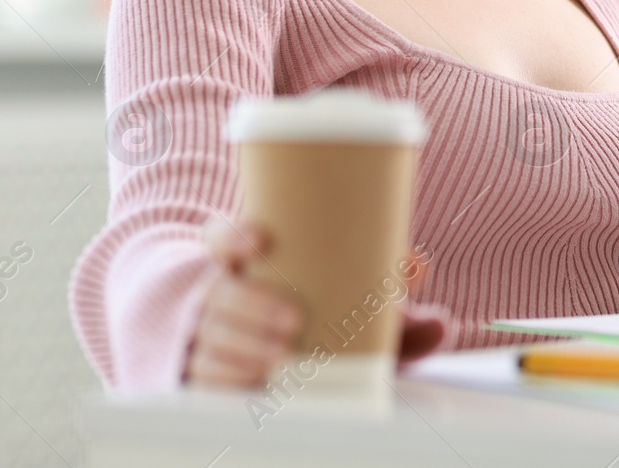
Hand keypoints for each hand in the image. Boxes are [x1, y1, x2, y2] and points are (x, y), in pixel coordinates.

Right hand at [184, 216, 438, 387]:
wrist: (261, 341)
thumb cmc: (310, 303)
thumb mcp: (342, 289)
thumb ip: (382, 282)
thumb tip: (418, 265)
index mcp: (242, 261)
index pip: (219, 237)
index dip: (234, 236)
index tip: (261, 240)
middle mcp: (216, 292)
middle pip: (219, 293)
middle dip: (253, 305)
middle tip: (294, 319)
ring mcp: (202, 333)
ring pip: (209, 336)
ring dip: (244, 348)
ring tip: (281, 358)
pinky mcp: (199, 371)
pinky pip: (201, 376)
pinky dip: (227, 380)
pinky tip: (254, 382)